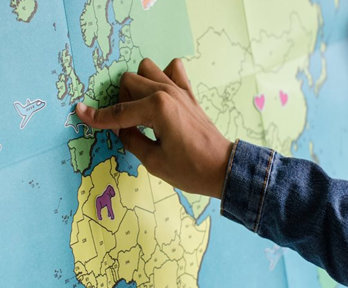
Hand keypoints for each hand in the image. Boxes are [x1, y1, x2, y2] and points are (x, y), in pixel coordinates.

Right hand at [76, 58, 231, 198]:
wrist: (221, 168)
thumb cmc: (189, 169)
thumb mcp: (153, 161)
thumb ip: (130, 139)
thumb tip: (120, 127)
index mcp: (157, 109)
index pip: (119, 112)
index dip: (98, 116)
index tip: (80, 114)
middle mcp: (167, 92)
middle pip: (129, 81)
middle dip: (121, 102)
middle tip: (127, 124)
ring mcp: (180, 89)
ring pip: (147, 69)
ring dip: (138, 85)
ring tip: (141, 108)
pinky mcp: (189, 93)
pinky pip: (174, 69)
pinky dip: (163, 76)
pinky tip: (161, 94)